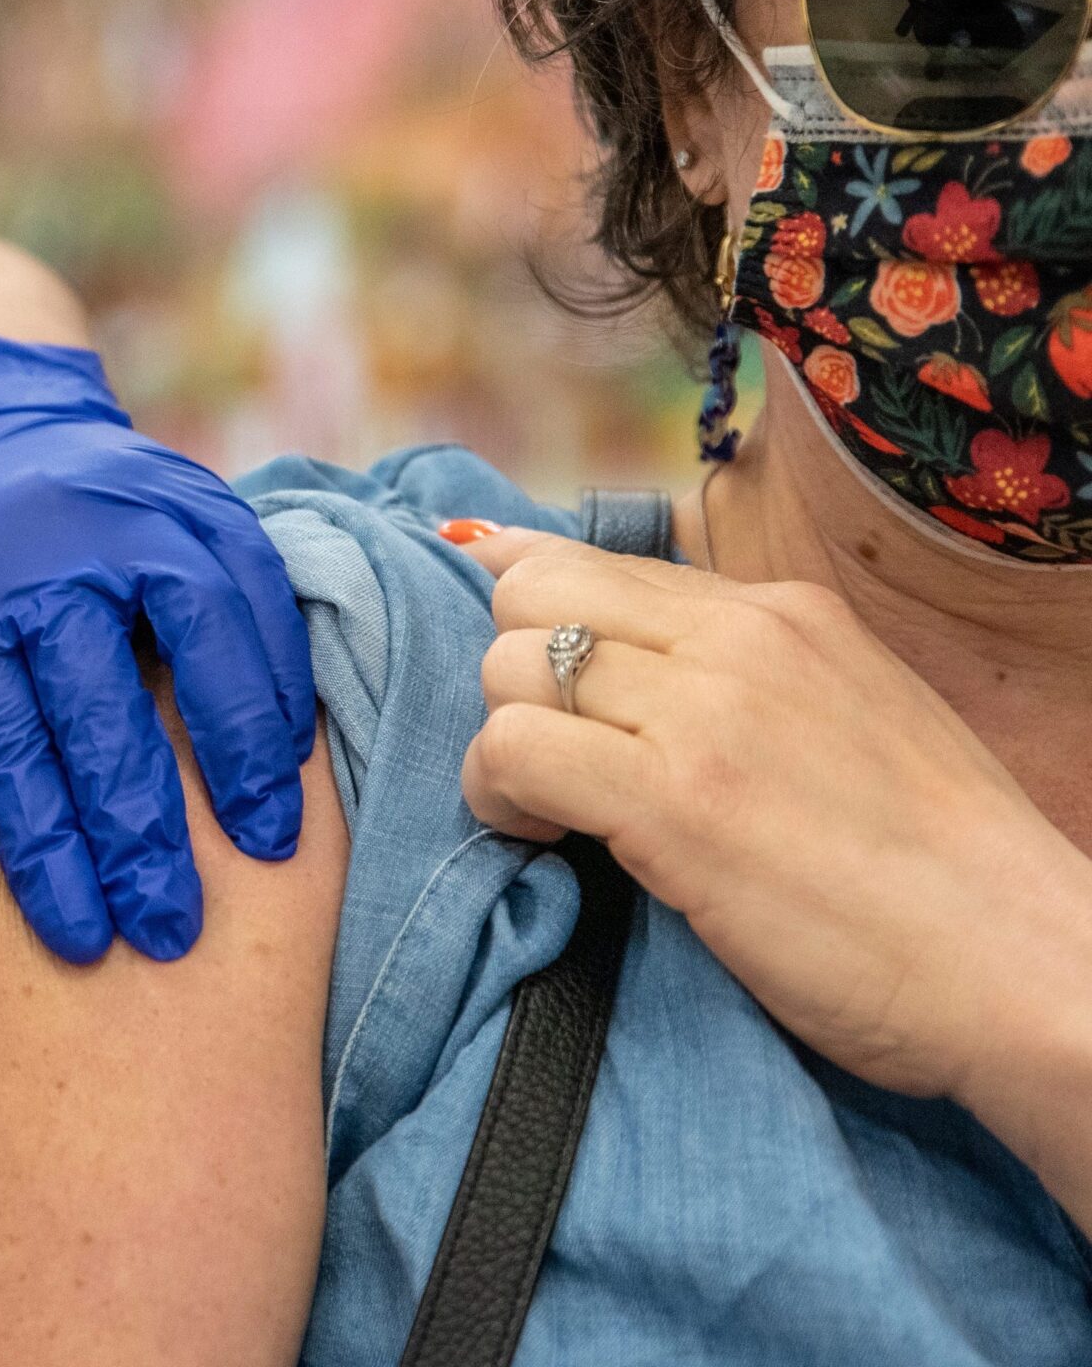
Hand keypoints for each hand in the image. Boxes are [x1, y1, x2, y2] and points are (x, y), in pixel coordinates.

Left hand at [0, 333, 315, 962]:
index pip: (5, 741)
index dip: (43, 848)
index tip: (80, 940)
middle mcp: (49, 552)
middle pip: (100, 708)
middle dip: (139, 832)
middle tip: (172, 931)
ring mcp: (134, 517)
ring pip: (202, 641)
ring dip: (239, 755)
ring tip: (266, 849)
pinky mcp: (202, 501)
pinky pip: (259, 597)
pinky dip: (279, 682)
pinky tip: (291, 760)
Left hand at [453, 525, 1074, 1104]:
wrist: (1027, 965)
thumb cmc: (938, 872)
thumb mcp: (850, 718)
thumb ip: (741, 676)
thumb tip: (635, 655)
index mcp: (784, 613)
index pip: (596, 563)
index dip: (534, 616)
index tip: (523, 675)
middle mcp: (741, 637)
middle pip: (533, 595)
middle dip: (515, 677)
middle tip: (555, 760)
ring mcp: (707, 710)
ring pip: (510, 665)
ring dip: (505, 744)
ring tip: (554, 811)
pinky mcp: (676, 798)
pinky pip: (513, 749)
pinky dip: (499, 795)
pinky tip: (546, 838)